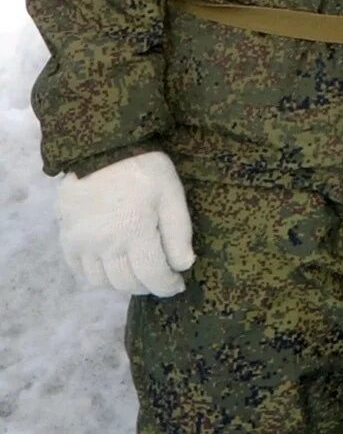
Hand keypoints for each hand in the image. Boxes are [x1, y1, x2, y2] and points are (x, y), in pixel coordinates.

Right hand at [58, 149, 193, 297]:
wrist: (100, 148)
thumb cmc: (143, 169)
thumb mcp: (171, 194)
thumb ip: (179, 232)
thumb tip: (183, 265)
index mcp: (135, 233)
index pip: (152, 276)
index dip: (167, 286)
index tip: (177, 285)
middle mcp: (104, 245)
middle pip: (125, 283)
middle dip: (146, 285)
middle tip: (159, 278)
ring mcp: (82, 244)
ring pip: (101, 281)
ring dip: (120, 283)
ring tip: (136, 271)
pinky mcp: (66, 237)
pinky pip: (79, 269)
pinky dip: (96, 274)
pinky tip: (110, 264)